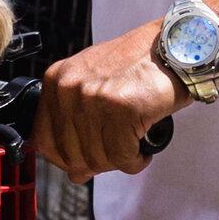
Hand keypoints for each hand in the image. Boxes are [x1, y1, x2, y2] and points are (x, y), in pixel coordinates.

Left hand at [35, 25, 182, 178]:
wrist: (176, 46)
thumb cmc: (139, 64)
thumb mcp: (96, 86)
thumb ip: (78, 126)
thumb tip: (75, 173)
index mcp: (57, 80)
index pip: (43, 140)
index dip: (65, 158)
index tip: (83, 160)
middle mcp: (69, 87)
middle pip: (71, 154)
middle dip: (97, 163)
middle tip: (117, 153)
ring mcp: (93, 97)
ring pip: (97, 159)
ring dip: (119, 162)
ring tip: (133, 146)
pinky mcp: (121, 108)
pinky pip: (122, 157)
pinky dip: (135, 160)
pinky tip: (142, 150)